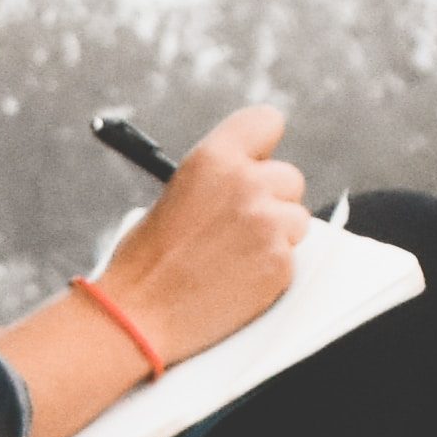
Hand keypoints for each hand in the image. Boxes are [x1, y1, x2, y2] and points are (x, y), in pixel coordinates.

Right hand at [90, 103, 306, 359]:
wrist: (138, 315)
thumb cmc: (146, 260)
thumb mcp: (176, 195)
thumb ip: (220, 181)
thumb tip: (254, 180)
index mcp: (213, 158)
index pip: (266, 121)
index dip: (264, 146)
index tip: (259, 161)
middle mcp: (246, 183)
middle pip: (290, 177)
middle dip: (273, 199)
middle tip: (240, 226)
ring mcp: (268, 224)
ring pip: (297, 220)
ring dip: (276, 236)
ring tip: (234, 257)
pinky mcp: (280, 263)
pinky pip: (293, 258)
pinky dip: (272, 270)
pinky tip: (237, 280)